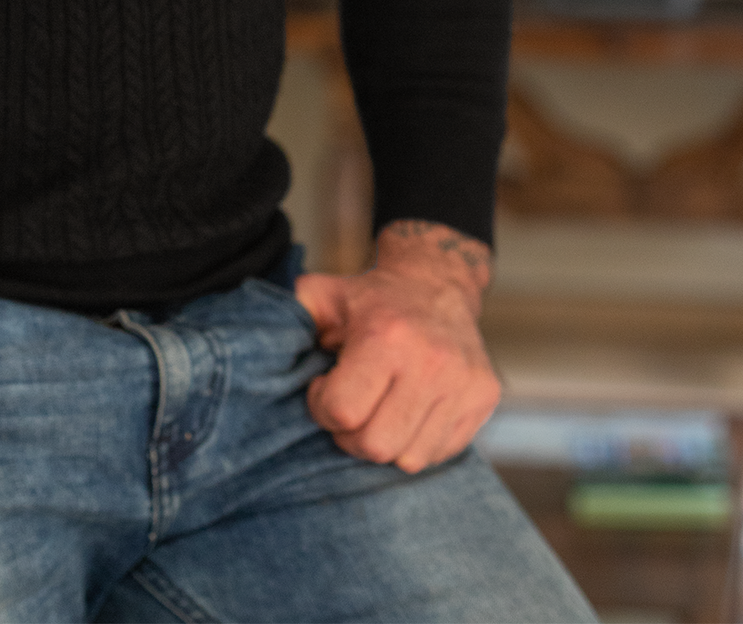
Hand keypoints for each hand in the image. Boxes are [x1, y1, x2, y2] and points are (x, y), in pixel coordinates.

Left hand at [295, 220, 500, 474]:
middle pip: (375, 446)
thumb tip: (259, 342)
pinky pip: (440, 452)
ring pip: (410, 458)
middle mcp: (431, 362)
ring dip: (385, 442)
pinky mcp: (483, 398)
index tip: (324, 387)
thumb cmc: (373, 299)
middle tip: (349, 410)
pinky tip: (406, 412)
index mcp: (387, 336)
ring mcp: (462, 383)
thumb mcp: (325, 295)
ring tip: (378, 410)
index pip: (341, 412)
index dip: (322, 407)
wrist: (437, 283)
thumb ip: (291, 314)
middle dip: (351, 435)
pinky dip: (417, 442)